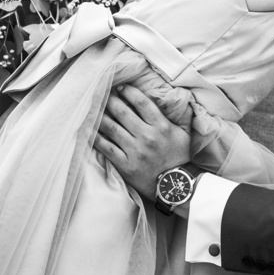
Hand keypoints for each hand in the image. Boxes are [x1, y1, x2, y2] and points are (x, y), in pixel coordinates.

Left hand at [94, 84, 191, 202]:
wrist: (177, 187)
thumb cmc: (181, 158)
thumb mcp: (185, 134)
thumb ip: (182, 116)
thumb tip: (181, 97)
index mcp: (161, 126)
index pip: (142, 103)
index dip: (129, 92)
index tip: (121, 87)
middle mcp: (147, 136)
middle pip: (123, 112)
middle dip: (111, 100)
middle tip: (102, 93)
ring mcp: (135, 151)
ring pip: (112, 128)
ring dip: (100, 116)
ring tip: (93, 109)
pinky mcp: (126, 165)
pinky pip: (107, 148)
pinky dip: (96, 138)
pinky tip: (88, 130)